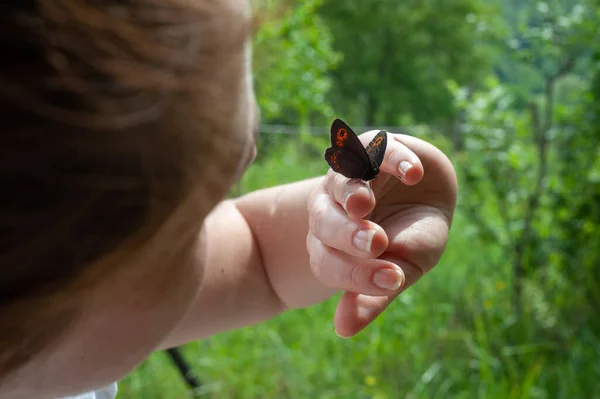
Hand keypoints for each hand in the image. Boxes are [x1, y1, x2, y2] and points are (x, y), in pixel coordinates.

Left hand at [307, 130, 456, 337]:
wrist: (432, 198)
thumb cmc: (412, 240)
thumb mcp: (400, 270)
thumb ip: (373, 295)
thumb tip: (342, 330)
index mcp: (331, 244)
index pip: (327, 263)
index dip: (353, 275)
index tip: (392, 280)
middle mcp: (331, 208)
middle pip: (322, 221)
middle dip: (343, 234)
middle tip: (372, 243)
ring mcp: (349, 174)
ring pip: (338, 180)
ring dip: (349, 191)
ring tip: (364, 202)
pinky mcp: (374, 146)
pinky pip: (375, 148)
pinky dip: (393, 159)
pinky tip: (413, 174)